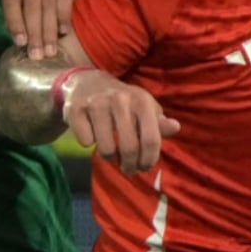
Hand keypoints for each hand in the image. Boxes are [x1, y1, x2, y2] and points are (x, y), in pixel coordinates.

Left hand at [5, 0, 88, 59]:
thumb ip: (21, 12)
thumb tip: (19, 40)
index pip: (10, 1)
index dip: (15, 23)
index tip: (21, 43)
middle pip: (31, 7)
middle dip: (34, 33)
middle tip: (37, 55)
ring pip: (48, 6)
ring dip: (49, 32)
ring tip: (50, 50)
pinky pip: (64, 0)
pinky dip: (63, 18)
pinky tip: (64, 32)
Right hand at [60, 68, 176, 172]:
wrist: (86, 83)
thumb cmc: (123, 102)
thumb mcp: (144, 108)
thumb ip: (159, 122)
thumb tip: (175, 127)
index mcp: (141, 101)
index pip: (151, 140)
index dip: (149, 160)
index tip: (145, 167)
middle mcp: (120, 99)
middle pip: (129, 149)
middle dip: (130, 166)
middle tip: (128, 168)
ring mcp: (96, 103)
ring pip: (106, 150)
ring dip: (109, 157)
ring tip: (110, 151)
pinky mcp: (75, 109)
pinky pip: (85, 142)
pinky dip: (88, 143)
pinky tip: (92, 133)